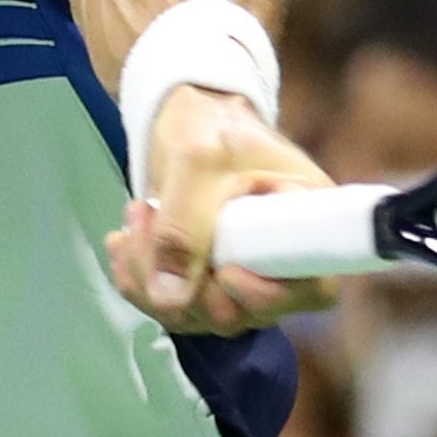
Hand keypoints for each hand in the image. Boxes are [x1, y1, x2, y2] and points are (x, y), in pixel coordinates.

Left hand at [106, 86, 341, 334]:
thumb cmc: (209, 128)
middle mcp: (283, 261)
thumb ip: (184, 227)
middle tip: (147, 215)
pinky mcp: (206, 282)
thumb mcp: (195, 163)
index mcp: (308, 222)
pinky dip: (138, 281)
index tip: (224, 270)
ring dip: (150, 277)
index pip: (313, 290)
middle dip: (184, 280)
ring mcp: (244, 276)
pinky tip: (123, 243)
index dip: (268, 296)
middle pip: (243, 313)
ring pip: (198, 315)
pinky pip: (172, 307)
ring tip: (134, 216)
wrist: (189, 121)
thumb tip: (171, 299)